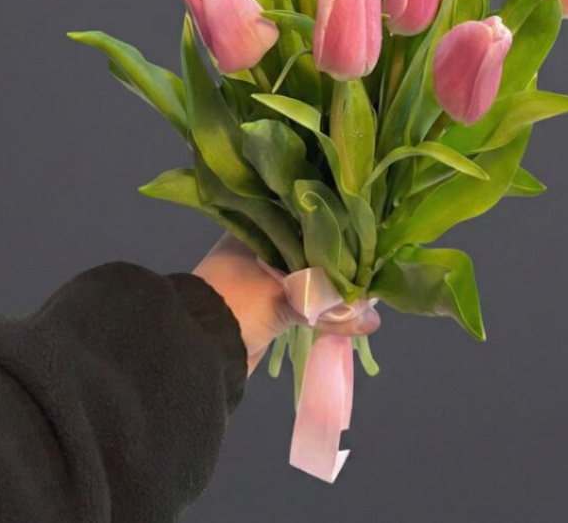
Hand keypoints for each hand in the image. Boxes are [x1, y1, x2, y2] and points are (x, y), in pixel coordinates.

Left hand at [194, 235, 379, 374]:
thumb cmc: (236, 304)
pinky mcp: (265, 304)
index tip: (363, 235)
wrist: (197, 349)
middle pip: (310, 250)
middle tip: (370, 265)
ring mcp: (261, 276)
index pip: (305, 219)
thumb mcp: (285, 297)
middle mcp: (259, 246)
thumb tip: (371, 316)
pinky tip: (345, 312)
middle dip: (338, 262)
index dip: (334, 228)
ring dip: (330, 289)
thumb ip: (328, 304)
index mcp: (257, 229)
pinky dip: (320, 308)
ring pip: (307, 277)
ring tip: (364, 293)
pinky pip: (301, 301)